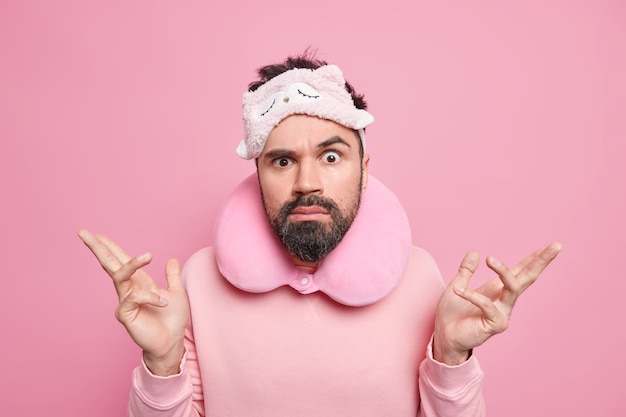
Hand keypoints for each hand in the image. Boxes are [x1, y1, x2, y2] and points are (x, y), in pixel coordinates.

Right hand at [78, 229, 189, 374]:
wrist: (172, 342)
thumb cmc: (172, 320)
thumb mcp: (177, 293)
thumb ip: (172, 276)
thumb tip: (172, 259)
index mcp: (138, 282)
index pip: (120, 260)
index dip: (110, 247)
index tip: (97, 233)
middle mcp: (128, 290)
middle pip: (109, 264)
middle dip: (97, 248)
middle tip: (83, 232)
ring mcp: (125, 302)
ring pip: (119, 276)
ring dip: (133, 263)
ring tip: (149, 255)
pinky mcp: (126, 315)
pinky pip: (132, 298)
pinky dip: (149, 296)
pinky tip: (162, 301)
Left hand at [433, 242, 561, 364]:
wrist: (444, 336)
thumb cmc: (453, 313)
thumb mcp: (457, 285)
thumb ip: (466, 270)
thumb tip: (474, 252)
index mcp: (499, 289)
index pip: (521, 271)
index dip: (535, 258)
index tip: (553, 246)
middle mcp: (505, 300)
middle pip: (528, 278)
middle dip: (542, 261)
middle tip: (557, 245)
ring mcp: (503, 313)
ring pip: (513, 288)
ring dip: (503, 271)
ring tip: (490, 258)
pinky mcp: (495, 325)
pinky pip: (487, 305)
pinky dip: (472, 295)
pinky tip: (458, 289)